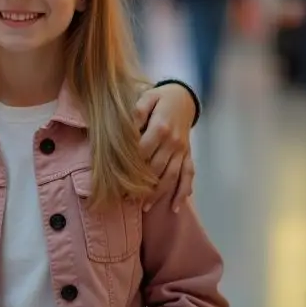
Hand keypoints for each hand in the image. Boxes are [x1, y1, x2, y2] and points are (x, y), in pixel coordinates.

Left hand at [134, 84, 195, 212]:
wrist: (184, 99)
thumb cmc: (159, 99)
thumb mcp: (146, 98)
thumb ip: (137, 112)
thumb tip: (128, 128)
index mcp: (161, 127)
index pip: (143, 150)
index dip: (130, 165)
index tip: (116, 179)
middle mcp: (174, 142)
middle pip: (156, 168)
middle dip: (141, 185)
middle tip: (125, 200)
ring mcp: (182, 151)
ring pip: (171, 176)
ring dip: (159, 194)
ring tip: (145, 208)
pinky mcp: (188, 155)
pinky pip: (188, 176)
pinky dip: (183, 192)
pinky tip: (175, 207)